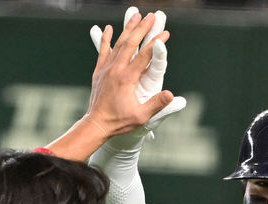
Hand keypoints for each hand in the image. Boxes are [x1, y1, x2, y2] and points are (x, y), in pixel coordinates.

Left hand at [90, 6, 186, 150]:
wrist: (97, 124)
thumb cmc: (119, 122)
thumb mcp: (141, 116)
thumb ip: (156, 104)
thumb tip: (170, 94)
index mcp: (127, 78)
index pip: (145, 55)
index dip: (157, 43)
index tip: (165, 33)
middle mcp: (115, 69)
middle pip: (131, 43)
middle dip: (142, 28)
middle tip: (152, 16)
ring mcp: (106, 69)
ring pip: (118, 43)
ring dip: (128, 29)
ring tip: (135, 16)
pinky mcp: (99, 71)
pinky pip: (103, 51)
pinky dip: (105, 38)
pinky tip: (108, 28)